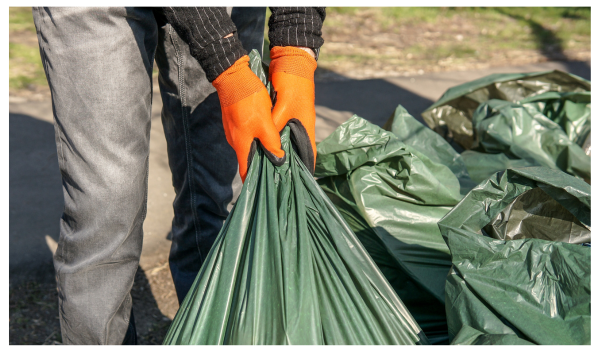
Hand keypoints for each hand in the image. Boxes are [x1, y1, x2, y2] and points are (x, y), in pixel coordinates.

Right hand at [213, 55, 284, 181]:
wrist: (233, 77)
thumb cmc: (249, 101)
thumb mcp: (265, 124)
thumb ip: (272, 143)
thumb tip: (279, 160)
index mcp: (241, 145)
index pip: (246, 171)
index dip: (254, 182)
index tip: (264, 189)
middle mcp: (235, 141)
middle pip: (247, 160)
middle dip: (260, 167)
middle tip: (276, 173)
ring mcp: (234, 131)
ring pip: (248, 147)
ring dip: (260, 152)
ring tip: (275, 156)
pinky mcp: (235, 122)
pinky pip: (247, 136)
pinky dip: (256, 140)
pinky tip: (268, 138)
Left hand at [269, 46, 317, 173]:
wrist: (291, 61)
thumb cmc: (292, 83)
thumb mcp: (282, 107)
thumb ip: (276, 127)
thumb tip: (270, 148)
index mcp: (306, 127)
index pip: (310, 156)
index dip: (306, 171)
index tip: (298, 185)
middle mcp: (302, 127)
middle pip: (297, 152)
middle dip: (288, 166)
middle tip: (276, 181)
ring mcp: (294, 121)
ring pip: (287, 144)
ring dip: (279, 154)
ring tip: (267, 168)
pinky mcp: (285, 114)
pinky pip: (279, 134)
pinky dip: (273, 142)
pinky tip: (263, 148)